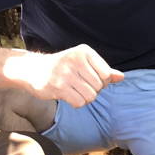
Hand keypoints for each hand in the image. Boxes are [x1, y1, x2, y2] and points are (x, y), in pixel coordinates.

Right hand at [7, 44, 123, 107]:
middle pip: (99, 87)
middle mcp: (75, 60)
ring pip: (90, 96)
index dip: (101, 82)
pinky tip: (68, 96)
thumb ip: (103, 70)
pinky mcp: (58, 87)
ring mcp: (66, 73)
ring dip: (84, 98)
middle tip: (79, 86)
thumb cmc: (63, 67)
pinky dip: (76, 103)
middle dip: (92, 91)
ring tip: (74, 91)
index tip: (90, 79)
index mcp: (84, 51)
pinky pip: (79, 102)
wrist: (33, 70)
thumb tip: (121, 77)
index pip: (106, 74)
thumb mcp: (83, 63)